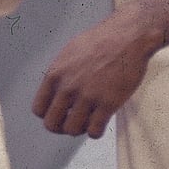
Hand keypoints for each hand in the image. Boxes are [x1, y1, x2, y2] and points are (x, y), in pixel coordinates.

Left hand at [32, 6, 164, 136]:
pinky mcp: (108, 104)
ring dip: (79, 130)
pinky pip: (94, 131)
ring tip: (88, 121)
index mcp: (55, 74)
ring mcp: (88, 97)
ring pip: (72, 130)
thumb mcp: (70, 52)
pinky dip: (95, 132)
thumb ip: (60, 73)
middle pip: (52, 124)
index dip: (48, 115)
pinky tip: (100, 122)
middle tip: (72, 123)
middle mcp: (68, 88)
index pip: (39, 109)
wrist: (129, 36)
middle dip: (61, 127)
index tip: (59, 113)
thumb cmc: (103, 40)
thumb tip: (56, 90)